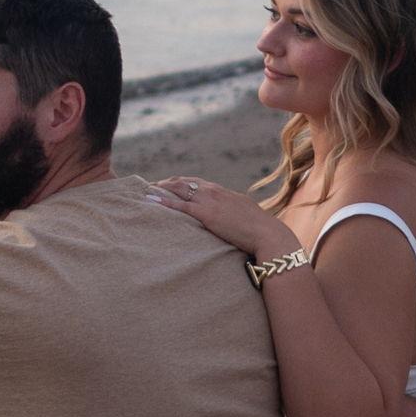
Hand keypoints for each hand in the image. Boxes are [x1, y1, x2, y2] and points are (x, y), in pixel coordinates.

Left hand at [145, 177, 299, 260]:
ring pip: (179, 190)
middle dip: (167, 183)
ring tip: (147, 191)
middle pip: (184, 182)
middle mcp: (214, 192)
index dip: (181, 183)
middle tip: (153, 187)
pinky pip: (180, 205)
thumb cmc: (260, 229)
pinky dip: (164, 201)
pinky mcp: (206, 214)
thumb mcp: (245, 215)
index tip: (170, 184)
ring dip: (161, 189)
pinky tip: (152, 201)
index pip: (197, 183)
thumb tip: (231, 218)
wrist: (267, 234)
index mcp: (223, 192)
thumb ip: (234, 212)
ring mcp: (209, 201)